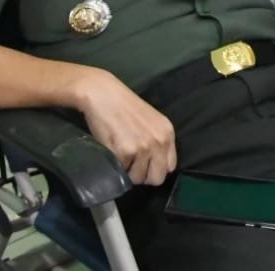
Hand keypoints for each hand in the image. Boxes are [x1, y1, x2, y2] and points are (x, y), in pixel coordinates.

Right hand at [76, 69, 177, 185]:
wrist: (104, 95)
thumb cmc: (125, 107)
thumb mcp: (152, 122)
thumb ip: (158, 142)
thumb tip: (154, 166)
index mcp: (168, 133)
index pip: (170, 167)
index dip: (156, 169)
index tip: (145, 165)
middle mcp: (159, 141)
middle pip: (157, 178)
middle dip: (143, 175)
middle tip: (131, 165)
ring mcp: (143, 148)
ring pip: (138, 179)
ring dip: (128, 171)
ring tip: (120, 154)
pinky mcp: (125, 152)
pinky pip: (121, 172)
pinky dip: (116, 165)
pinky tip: (112, 150)